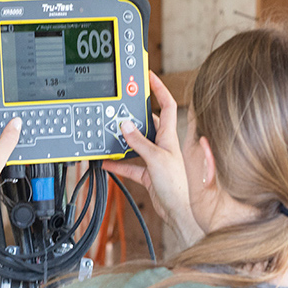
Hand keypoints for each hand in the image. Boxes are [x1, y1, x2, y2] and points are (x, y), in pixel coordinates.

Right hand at [103, 71, 203, 245]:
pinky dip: (119, 163)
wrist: (180, 211)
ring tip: (110, 134)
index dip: (159, 88)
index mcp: (169, 136)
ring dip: (123, 141)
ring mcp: (155, 159)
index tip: (148, 75)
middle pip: (148, 122)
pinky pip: (130, 165)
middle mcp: (163, 145)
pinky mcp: (148, 174)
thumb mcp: (155, 159)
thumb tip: (125, 125)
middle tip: (120, 107)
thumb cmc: (178, 186)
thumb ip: (139, 142)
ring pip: (137, 144)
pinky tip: (107, 161)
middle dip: (134, 116)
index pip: (166, 104)